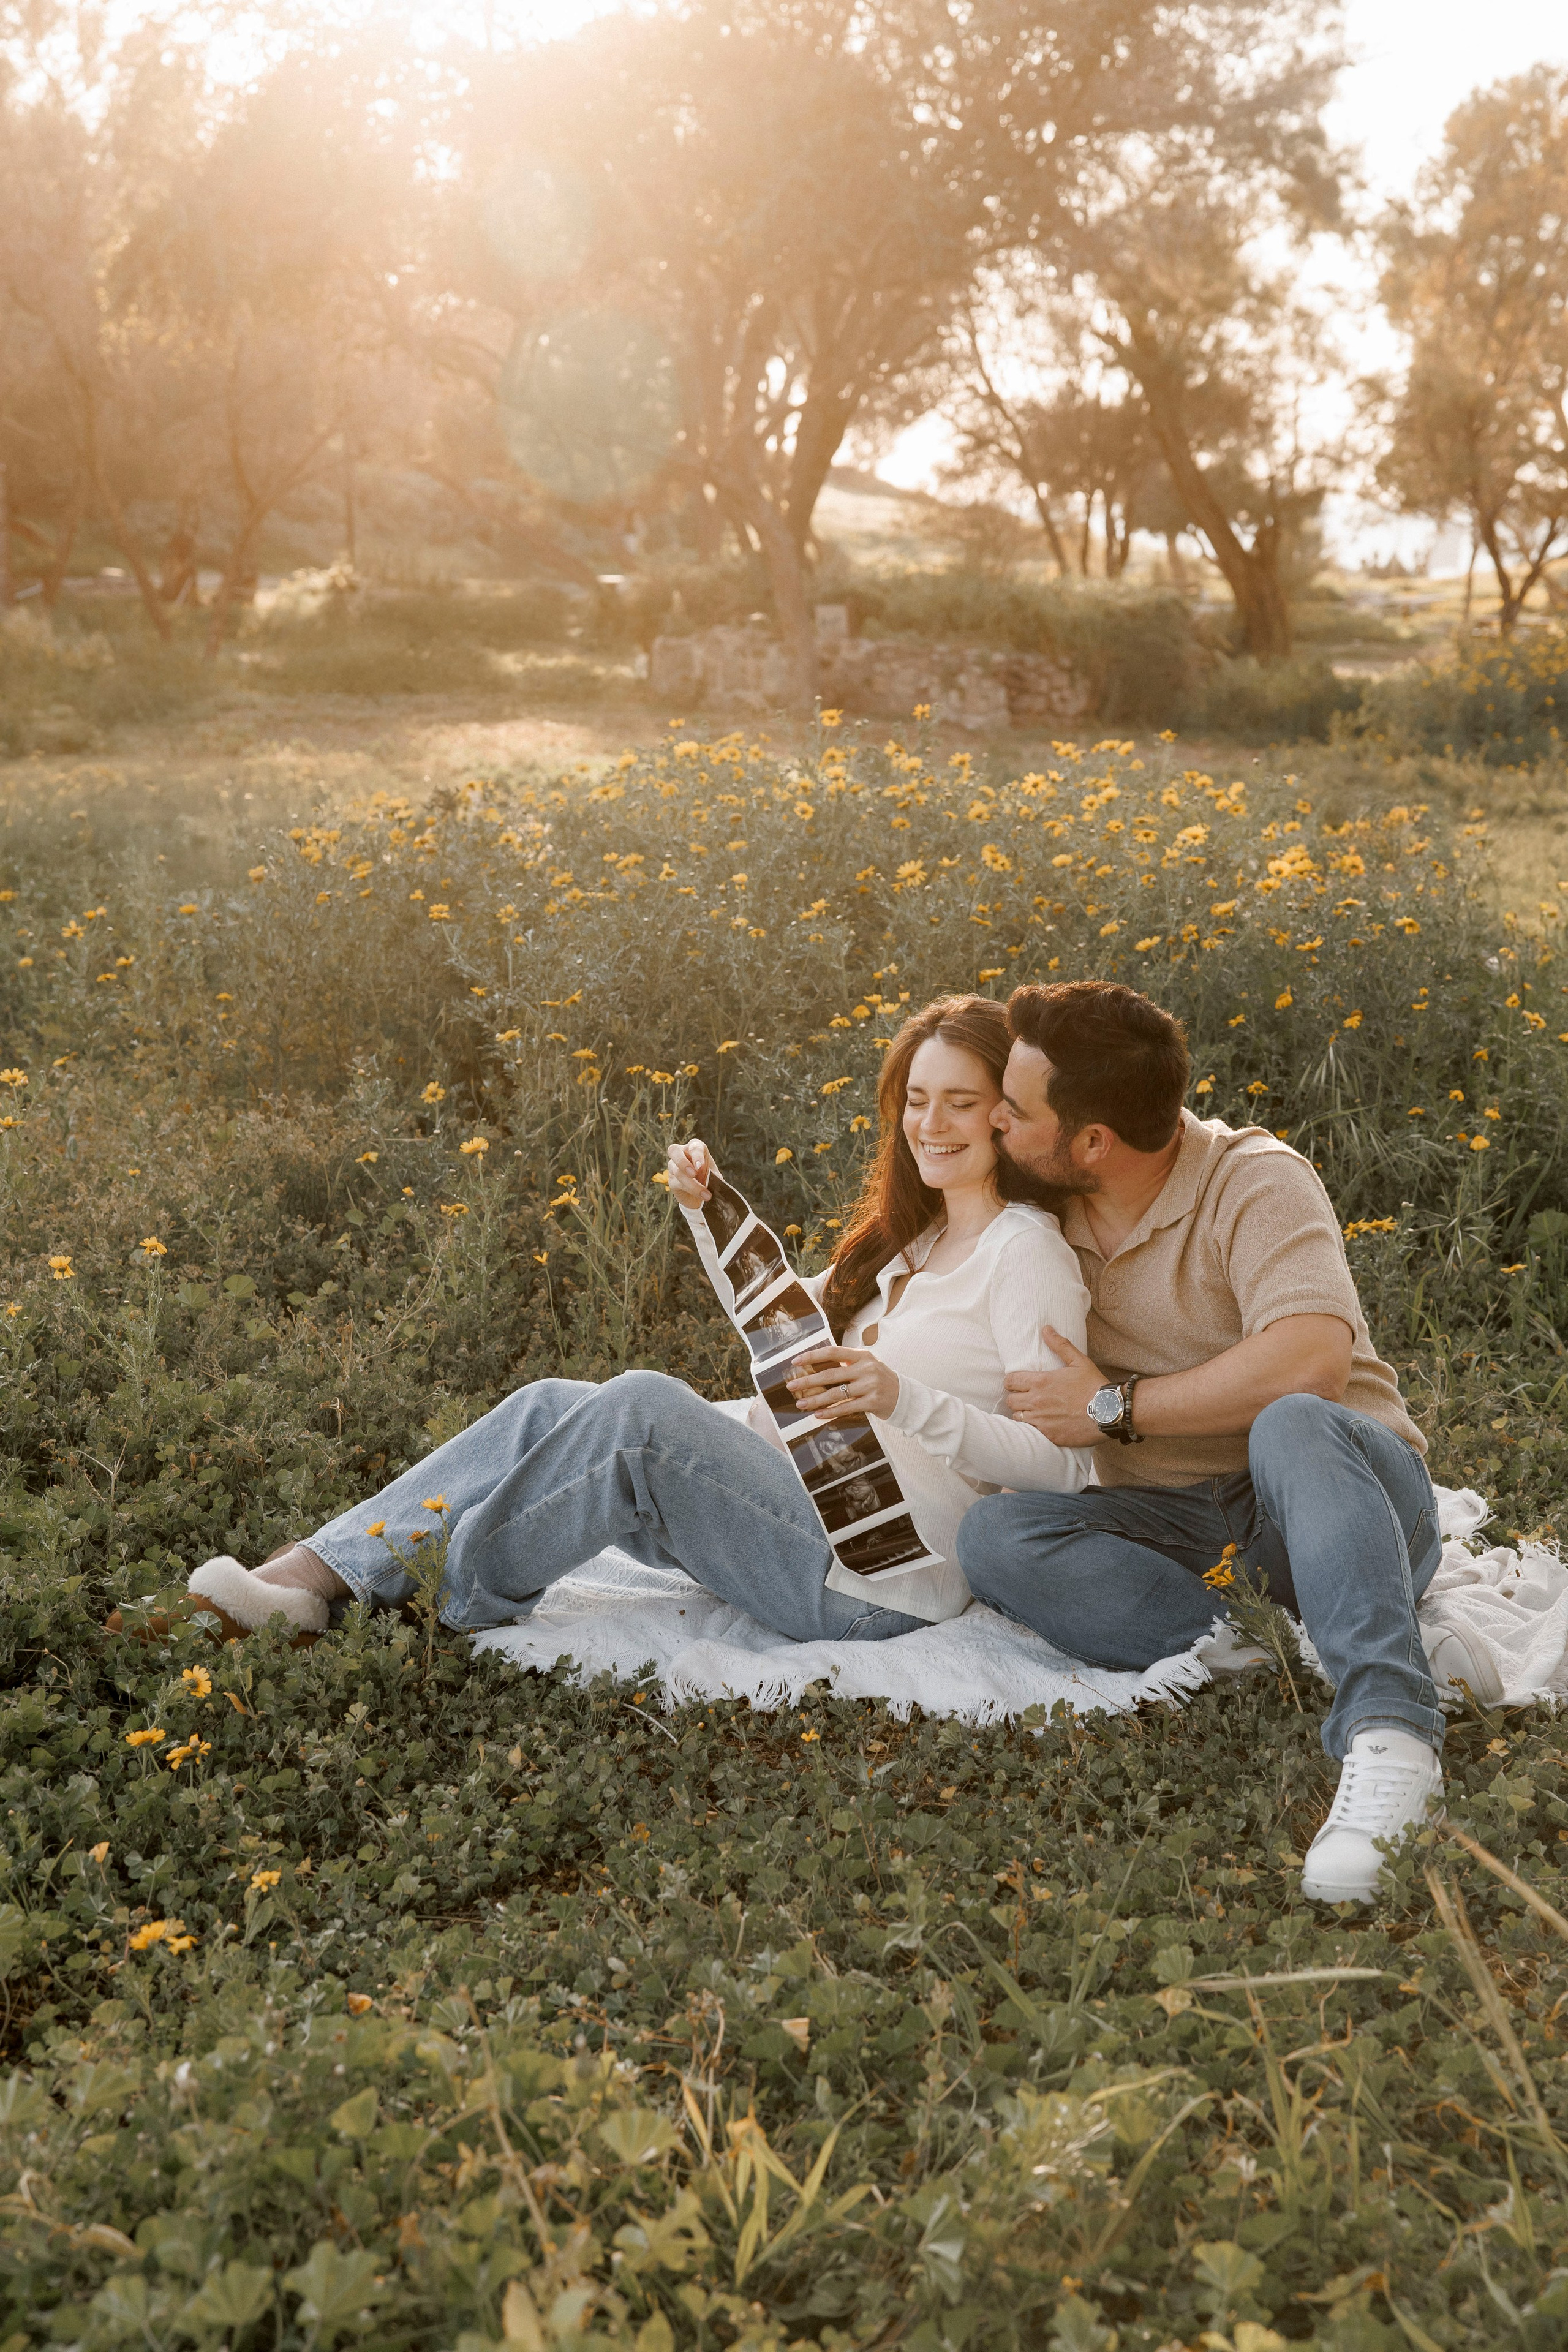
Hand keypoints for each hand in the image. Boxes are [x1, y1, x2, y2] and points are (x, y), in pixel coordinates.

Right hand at [666, 1136, 714, 1208]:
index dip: (696, 1156)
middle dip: (683, 1162)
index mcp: (695, 1147)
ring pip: (678, 1172)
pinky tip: (701, 1196)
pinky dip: (691, 1190)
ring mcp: (673, 1166)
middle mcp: (681, 1153)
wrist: (702, 1193)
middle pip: (673, 1151)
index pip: (694, 1147)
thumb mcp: (714, 1174)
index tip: (700, 1167)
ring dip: (693, 1185)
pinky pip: (677, 1183)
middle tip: (693, 1174)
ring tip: (706, 1194)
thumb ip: (714, 1175)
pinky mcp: (671, 1180)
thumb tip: (717, 1180)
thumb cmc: (708, 1177)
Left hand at [787, 1346, 899, 1422]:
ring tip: (801, 1404)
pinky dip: (830, 1412)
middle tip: (791, 1386)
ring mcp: (870, 1386)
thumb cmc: (879, 1379)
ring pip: (836, 1394)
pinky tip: (818, 1414)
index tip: (795, 1361)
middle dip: (808, 1381)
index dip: (813, 1356)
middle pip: (830, 1375)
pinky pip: (846, 1408)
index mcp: (862, 1355)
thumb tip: (816, 1366)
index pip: (833, 1352)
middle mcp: (866, 1368)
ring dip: (815, 1400)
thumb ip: (846, 1363)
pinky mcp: (873, 1402)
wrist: (904, 1396)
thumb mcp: (866, 1365)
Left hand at [1004, 1327, 1108, 1443]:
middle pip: (1011, 1400)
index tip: (1017, 1383)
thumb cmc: (1093, 1385)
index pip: (1010, 1381)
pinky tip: (1043, 1423)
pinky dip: (1033, 1427)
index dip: (1011, 1382)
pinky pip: (1030, 1431)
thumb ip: (1060, 1345)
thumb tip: (1046, 1329)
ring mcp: (1042, 1420)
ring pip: (1018, 1417)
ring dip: (1023, 1413)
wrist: (1108, 1411)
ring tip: (1033, 1411)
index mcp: (1041, 1382)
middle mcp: (1037, 1401)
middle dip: (1016, 1397)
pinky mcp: (1049, 1435)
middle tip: (1026, 1397)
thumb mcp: (1078, 1361)